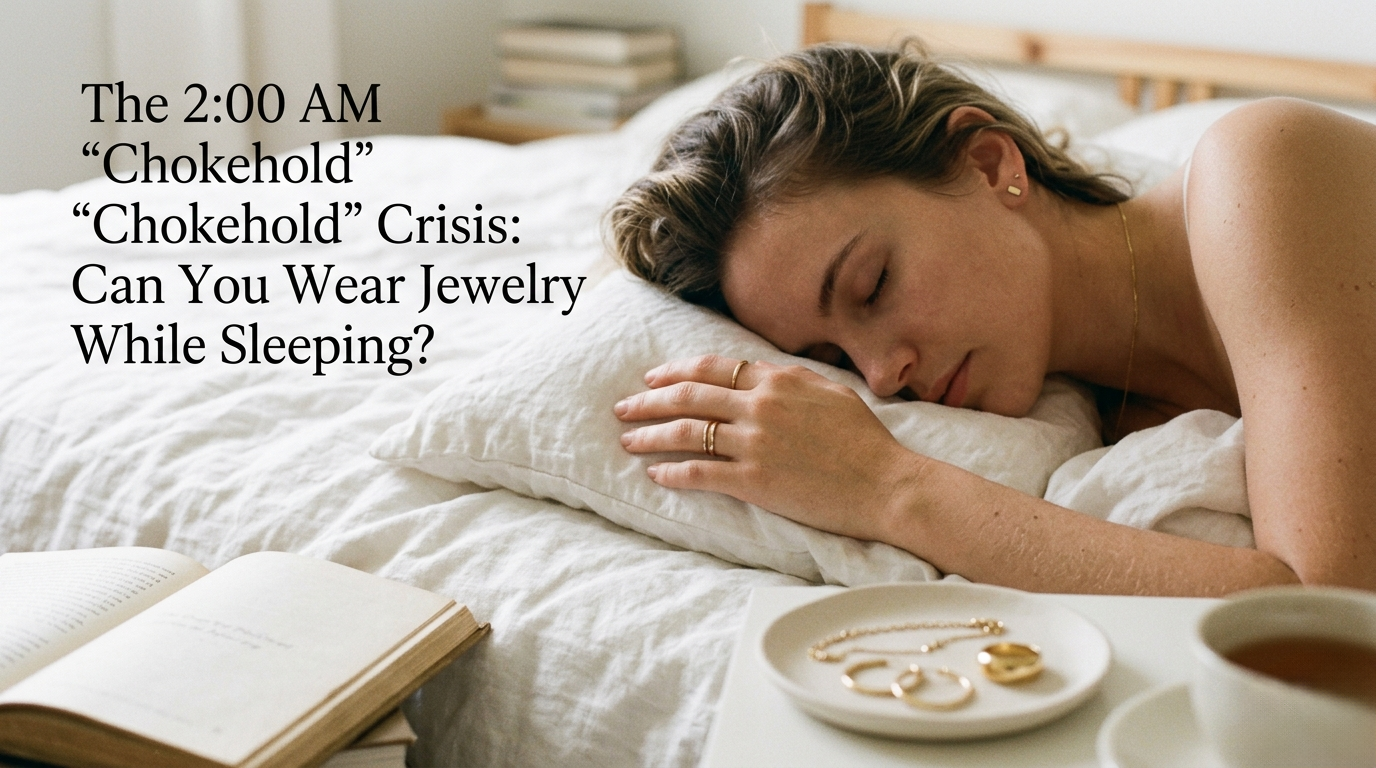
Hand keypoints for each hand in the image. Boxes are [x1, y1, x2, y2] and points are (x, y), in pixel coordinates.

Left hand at [614, 354, 923, 541]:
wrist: (886, 484)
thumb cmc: (866, 441)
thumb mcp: (831, 393)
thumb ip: (792, 381)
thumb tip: (763, 374)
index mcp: (778, 381)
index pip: (712, 368)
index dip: (676, 371)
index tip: (653, 378)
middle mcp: (760, 406)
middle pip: (689, 396)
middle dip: (649, 401)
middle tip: (623, 407)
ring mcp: (755, 443)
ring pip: (686, 432)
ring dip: (650, 435)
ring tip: (627, 439)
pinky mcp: (754, 480)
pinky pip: (700, 472)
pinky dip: (672, 472)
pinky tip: (655, 474)